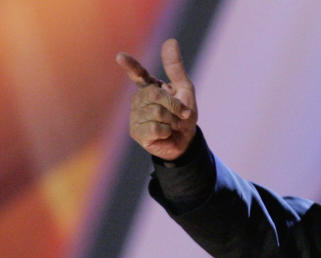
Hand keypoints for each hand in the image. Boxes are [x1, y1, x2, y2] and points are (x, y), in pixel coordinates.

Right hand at [116, 39, 196, 160]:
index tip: (121, 57)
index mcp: (149, 87)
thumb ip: (176, 68)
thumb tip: (170, 41)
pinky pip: (155, 127)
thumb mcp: (185, 90)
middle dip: (174, 105)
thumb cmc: (184, 115)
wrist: (186, 141)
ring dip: (173, 120)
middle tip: (182, 114)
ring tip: (173, 125)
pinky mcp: (136, 132)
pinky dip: (167, 131)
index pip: (138, 74)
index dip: (131, 66)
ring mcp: (135, 115)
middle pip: (155, 95)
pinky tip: (166, 134)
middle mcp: (139, 99)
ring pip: (156, 112)